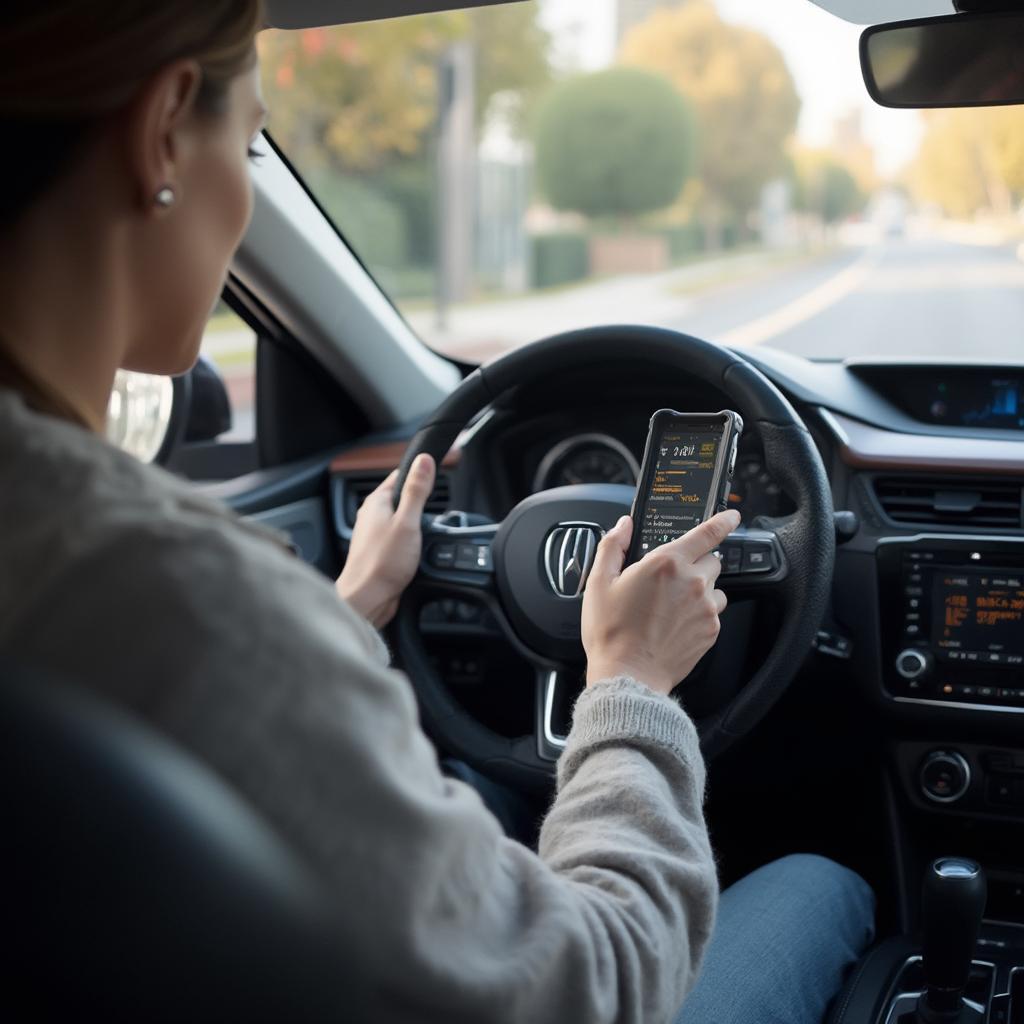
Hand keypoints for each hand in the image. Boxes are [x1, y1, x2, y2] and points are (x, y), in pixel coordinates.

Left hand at [336, 454, 435, 627]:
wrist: (367, 599)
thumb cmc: (382, 563)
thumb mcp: (407, 521)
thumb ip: (416, 491)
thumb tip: (424, 460)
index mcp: (376, 502)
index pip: (400, 475)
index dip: (419, 474)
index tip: (436, 475)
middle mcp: (372, 516)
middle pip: (402, 498)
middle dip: (421, 504)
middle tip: (435, 513)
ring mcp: (375, 535)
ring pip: (402, 520)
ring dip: (417, 525)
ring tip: (427, 535)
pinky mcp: (380, 552)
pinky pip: (400, 539)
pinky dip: (412, 542)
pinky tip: (419, 552)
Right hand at [581, 509, 740, 695]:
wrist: (629, 675)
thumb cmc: (612, 632)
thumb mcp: (599, 582)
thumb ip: (613, 545)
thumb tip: (623, 526)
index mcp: (666, 563)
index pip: (707, 532)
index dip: (723, 520)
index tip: (732, 516)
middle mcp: (692, 582)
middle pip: (711, 560)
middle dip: (694, 564)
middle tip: (670, 580)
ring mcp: (705, 608)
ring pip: (714, 587)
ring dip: (699, 590)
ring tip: (672, 606)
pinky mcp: (711, 630)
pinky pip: (713, 613)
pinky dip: (699, 614)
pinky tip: (675, 624)